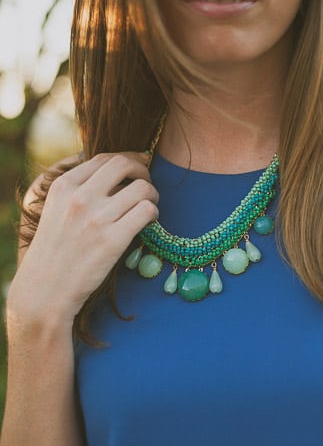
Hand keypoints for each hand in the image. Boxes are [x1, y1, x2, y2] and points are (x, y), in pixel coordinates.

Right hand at [9, 152, 158, 321]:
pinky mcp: (114, 239)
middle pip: (125, 165)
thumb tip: (114, 171)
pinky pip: (148, 211)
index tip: (139, 165)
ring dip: (153, 195)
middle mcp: (80, 198)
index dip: (128, 159)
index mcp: (63, 186)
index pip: (104, 158)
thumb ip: (79, 189)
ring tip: (149, 206)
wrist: (46, 288)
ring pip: (143, 188)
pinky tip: (148, 222)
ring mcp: (97, 218)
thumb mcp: (56, 210)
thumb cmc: (55, 250)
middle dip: (142, 171)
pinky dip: (154, 214)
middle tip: (146, 183)